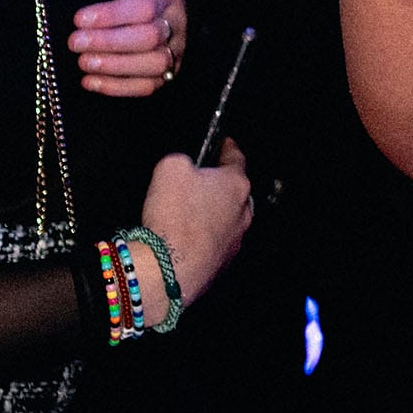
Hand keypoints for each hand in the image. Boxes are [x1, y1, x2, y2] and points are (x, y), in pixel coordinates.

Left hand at [71, 0, 186, 95]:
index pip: (145, 7)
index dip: (112, 16)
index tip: (79, 19)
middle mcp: (177, 22)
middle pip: (150, 38)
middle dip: (108, 42)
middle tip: (74, 41)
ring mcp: (175, 49)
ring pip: (154, 64)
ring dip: (115, 66)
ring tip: (82, 62)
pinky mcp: (168, 71)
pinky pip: (149, 86)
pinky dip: (118, 87)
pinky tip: (90, 81)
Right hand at [140, 138, 252, 308]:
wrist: (169, 269)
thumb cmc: (174, 217)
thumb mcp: (170, 168)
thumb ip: (182, 159)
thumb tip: (185, 167)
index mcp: (236, 184)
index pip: (237, 158)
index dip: (227, 148)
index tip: (225, 143)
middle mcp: (243, 212)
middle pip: (235, 191)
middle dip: (219, 185)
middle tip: (199, 183)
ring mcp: (236, 240)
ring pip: (227, 218)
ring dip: (212, 214)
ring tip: (187, 214)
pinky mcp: (224, 263)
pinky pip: (216, 242)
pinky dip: (204, 237)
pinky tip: (185, 239)